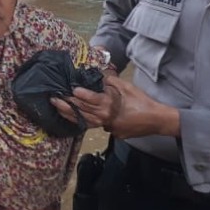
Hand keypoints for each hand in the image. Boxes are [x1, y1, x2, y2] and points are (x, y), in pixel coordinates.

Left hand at [53, 76, 180, 138]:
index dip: (78, 94)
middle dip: (66, 104)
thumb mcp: (126, 86)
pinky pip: (94, 126)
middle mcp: (106, 117)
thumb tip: (96, 76)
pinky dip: (83, 121)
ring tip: (58, 109)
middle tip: (53, 99)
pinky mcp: (111, 133)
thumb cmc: (142, 101)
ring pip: (84, 121)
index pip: (89, 99)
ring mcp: (107, 127)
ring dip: (70, 115)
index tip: (68, 89)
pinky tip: (73, 117)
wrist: (155, 120)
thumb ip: (109, 81)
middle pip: (82, 111)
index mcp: (110, 104)